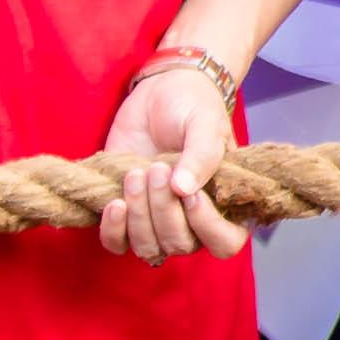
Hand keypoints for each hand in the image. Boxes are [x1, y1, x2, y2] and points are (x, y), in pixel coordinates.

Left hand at [98, 57, 248, 260]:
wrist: (161, 92)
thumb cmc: (193, 107)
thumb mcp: (206, 123)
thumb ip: (202, 155)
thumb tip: (184, 189)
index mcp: (226, 204)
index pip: (225, 242)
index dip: (206, 227)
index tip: (190, 195)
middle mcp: (194, 222)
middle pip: (179, 244)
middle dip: (164, 211)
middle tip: (157, 168)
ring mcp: (158, 221)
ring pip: (147, 247)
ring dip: (138, 217)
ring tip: (136, 175)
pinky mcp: (127, 215)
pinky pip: (117, 243)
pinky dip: (113, 229)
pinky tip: (115, 202)